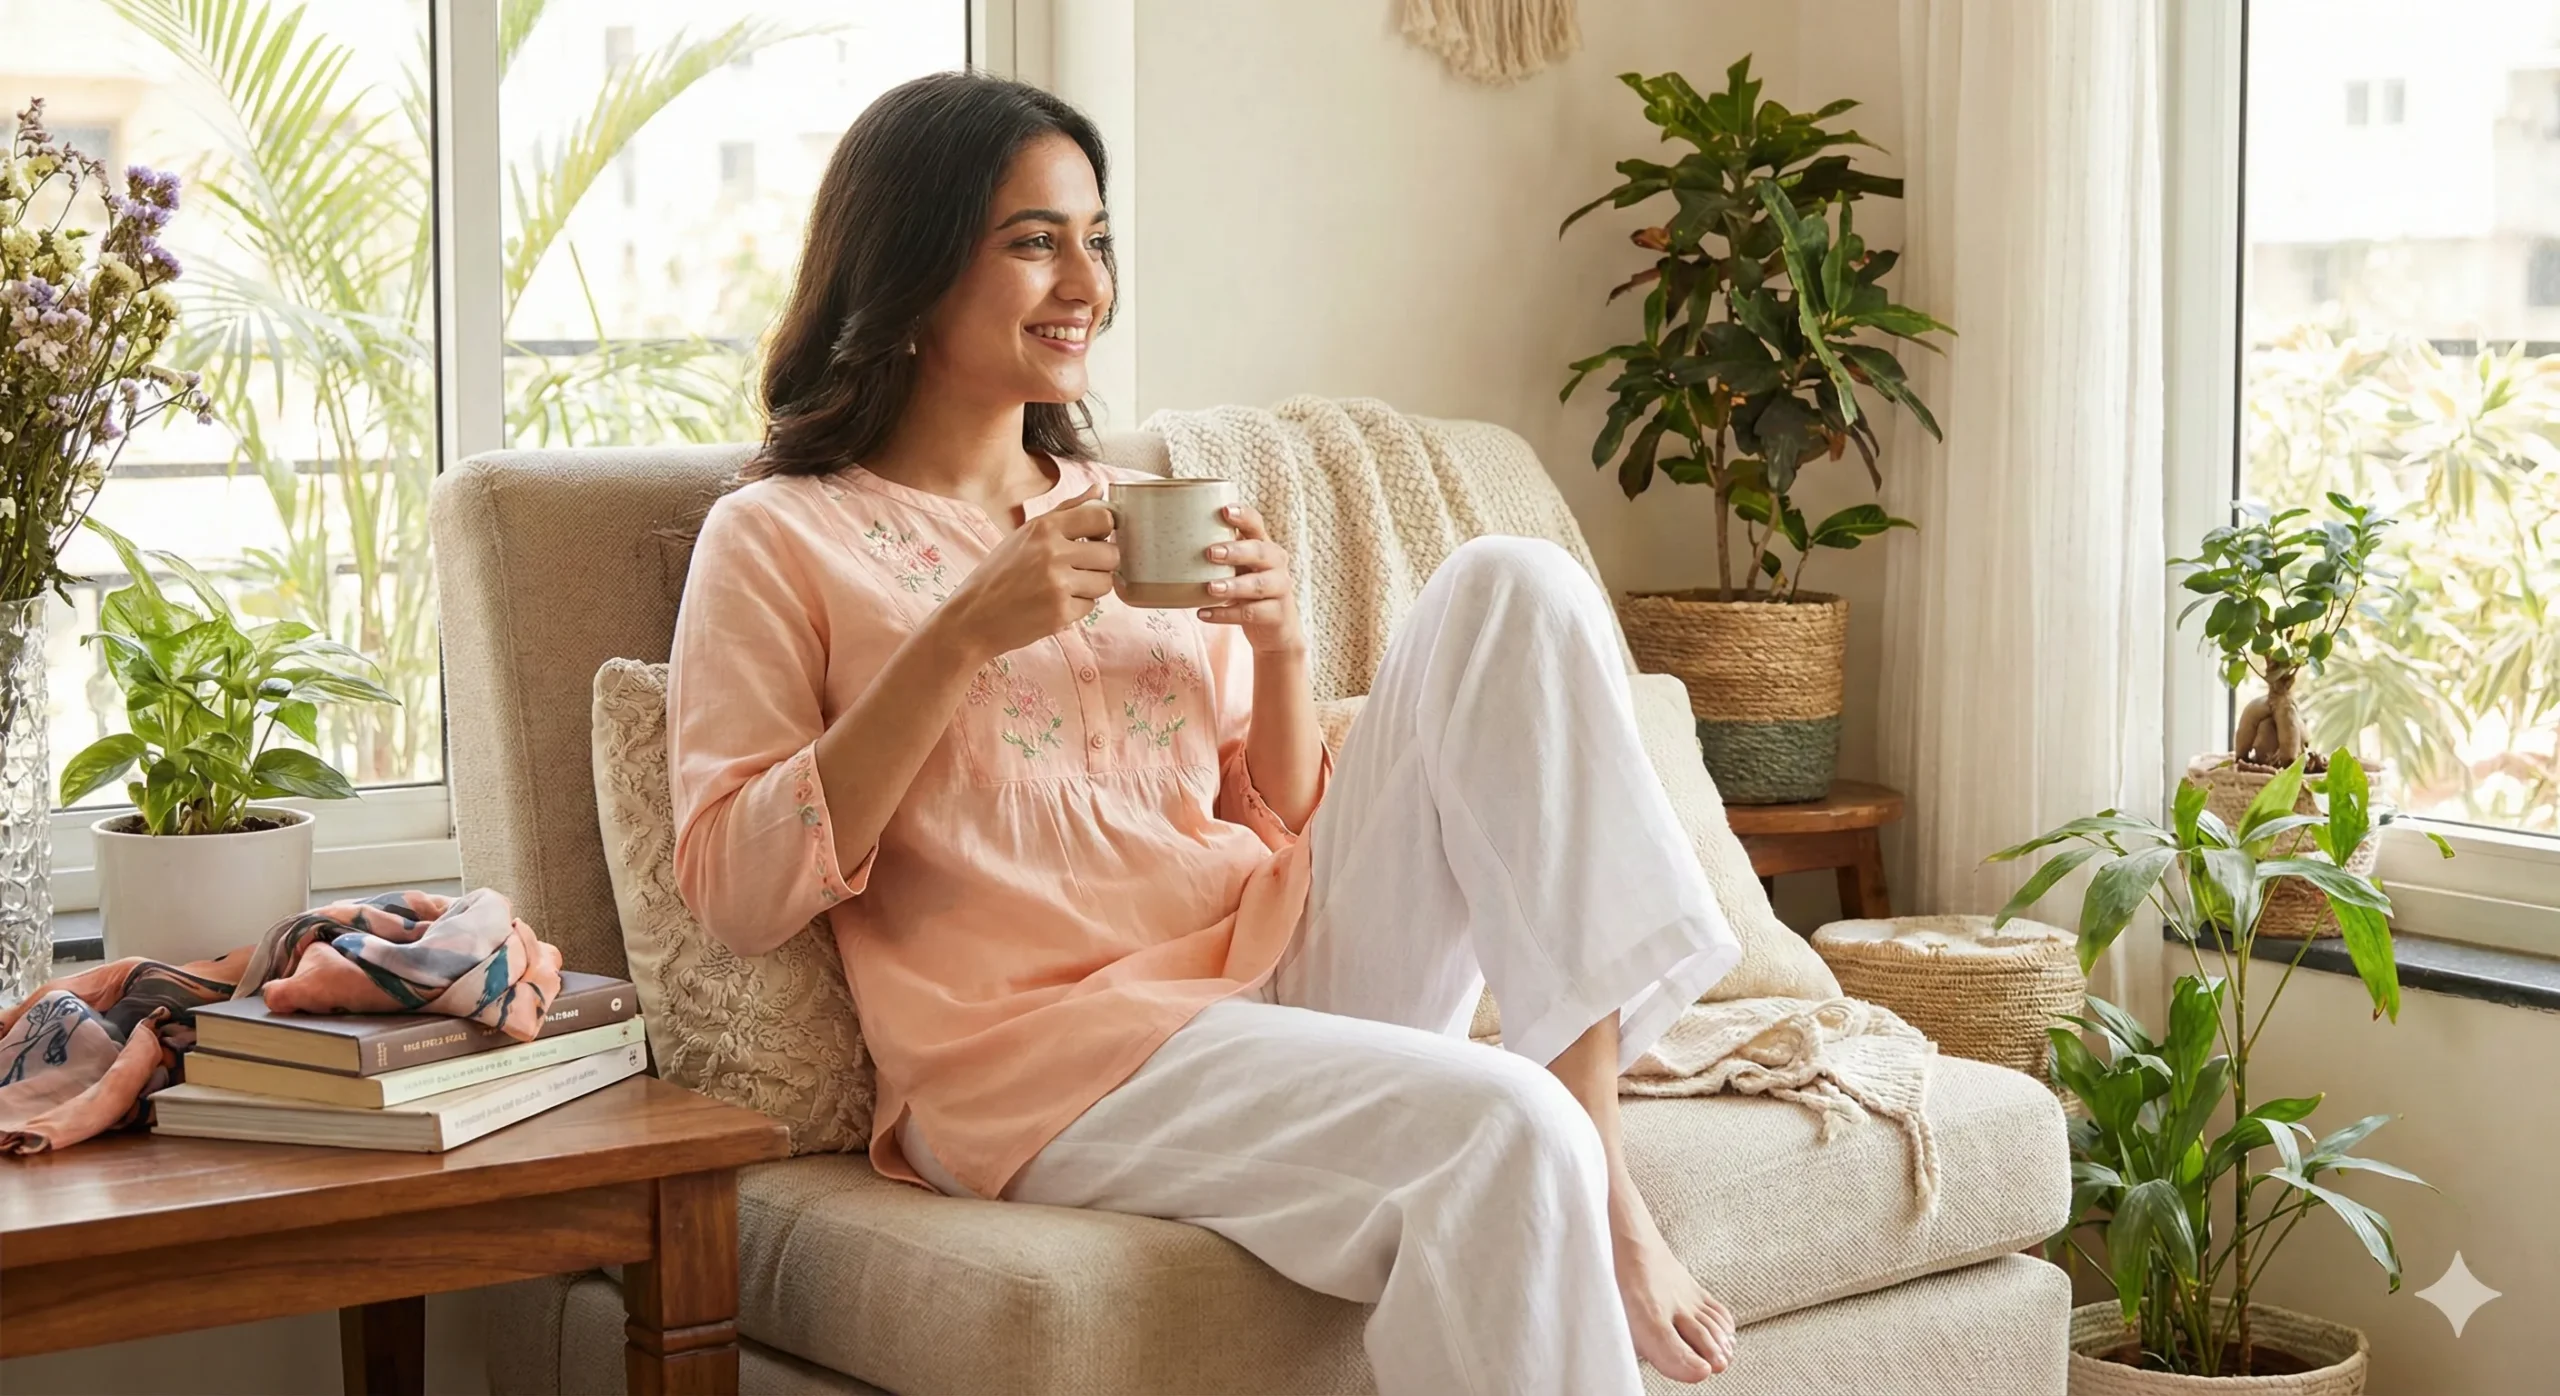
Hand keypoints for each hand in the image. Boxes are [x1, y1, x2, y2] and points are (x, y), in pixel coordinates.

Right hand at [932, 486, 1117, 659]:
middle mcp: (1052, 552)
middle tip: (1079, 569)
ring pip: (1106, 582)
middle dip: (1101, 563)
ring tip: (1064, 587)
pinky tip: (1054, 604)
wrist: (972, 617)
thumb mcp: (1026, 534)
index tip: (1097, 538)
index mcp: (1044, 527)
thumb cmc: (998, 574)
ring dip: (1091, 587)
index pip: (1102, 519)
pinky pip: (1091, 606)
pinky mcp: (1061, 612)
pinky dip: (1078, 607)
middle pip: (1111, 554)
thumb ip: (1066, 511)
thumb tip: (1099, 490)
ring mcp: (1058, 583)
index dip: (1106, 530)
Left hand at [1197, 503, 1303, 655]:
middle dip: (1236, 551)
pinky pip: (1250, 614)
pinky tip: (1203, 613)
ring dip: (1232, 586)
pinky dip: (1225, 614)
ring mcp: (1280, 589)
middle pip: (1260, 552)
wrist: (1275, 628)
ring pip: (1257, 585)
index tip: (1224, 510)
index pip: (1256, 524)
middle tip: (1210, 553)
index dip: (1243, 516)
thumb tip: (1156, 540)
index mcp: (1263, 545)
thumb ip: (1216, 555)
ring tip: (1209, 587)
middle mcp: (1276, 563)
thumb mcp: (1237, 569)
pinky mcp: (1276, 615)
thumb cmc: (1246, 590)